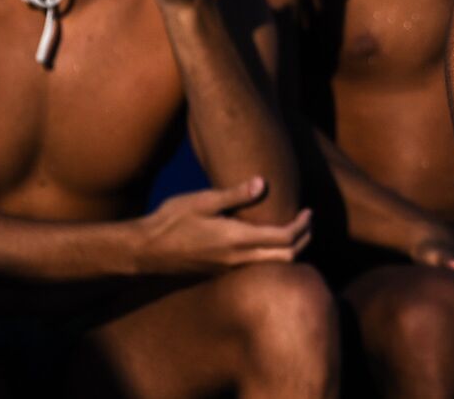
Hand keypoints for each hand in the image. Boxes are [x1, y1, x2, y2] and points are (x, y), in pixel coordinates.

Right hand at [134, 176, 311, 274]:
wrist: (145, 251)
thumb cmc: (171, 221)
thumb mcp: (202, 201)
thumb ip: (234, 194)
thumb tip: (263, 183)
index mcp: (237, 239)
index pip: (284, 238)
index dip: (302, 225)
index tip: (308, 211)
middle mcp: (237, 258)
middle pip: (286, 257)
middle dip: (303, 239)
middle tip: (308, 221)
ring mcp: (229, 268)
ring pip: (272, 264)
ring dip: (289, 249)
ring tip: (293, 227)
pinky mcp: (221, 271)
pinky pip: (257, 266)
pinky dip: (271, 254)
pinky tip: (266, 238)